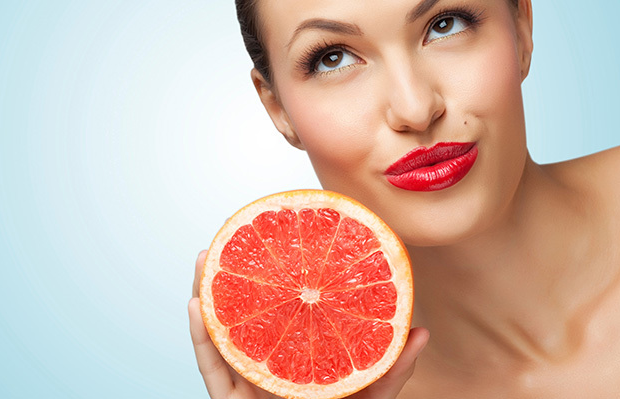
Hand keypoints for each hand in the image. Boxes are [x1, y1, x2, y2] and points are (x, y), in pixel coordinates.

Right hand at [189, 250, 429, 398]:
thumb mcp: (371, 398)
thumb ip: (391, 369)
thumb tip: (421, 332)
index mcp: (300, 359)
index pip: (286, 311)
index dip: (277, 279)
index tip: (275, 240)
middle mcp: (271, 367)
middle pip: (247, 315)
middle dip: (235, 276)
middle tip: (230, 236)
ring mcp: (247, 386)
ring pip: (221, 335)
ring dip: (208, 294)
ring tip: (204, 258)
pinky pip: (211, 371)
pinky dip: (200, 338)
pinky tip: (197, 305)